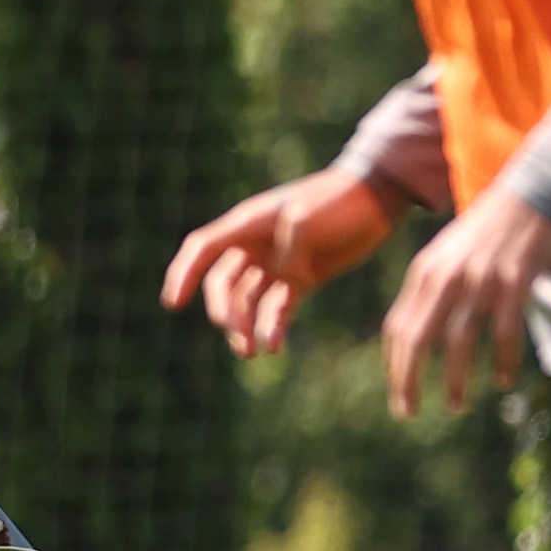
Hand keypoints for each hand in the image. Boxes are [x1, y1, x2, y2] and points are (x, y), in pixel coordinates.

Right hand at [160, 166, 395, 361]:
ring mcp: (276, 264)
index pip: (202, 248)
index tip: (172, 304)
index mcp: (248, 224)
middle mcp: (255, 246)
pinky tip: (274, 347)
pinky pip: (277, 309)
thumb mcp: (307, 214)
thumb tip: (286, 276)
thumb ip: (289, 246)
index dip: (182, 274)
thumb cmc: (338, 198)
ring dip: (244, 327)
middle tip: (236, 335)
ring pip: (247, 302)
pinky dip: (272, 328)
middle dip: (223, 311)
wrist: (379, 198)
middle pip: (221, 283)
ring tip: (252, 352)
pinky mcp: (301, 280)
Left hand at [378, 183, 550, 417]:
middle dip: (408, 380)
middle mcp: (445, 277)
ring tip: (454, 405)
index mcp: (424, 272)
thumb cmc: (487, 230)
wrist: (532, 191)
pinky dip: (501, 361)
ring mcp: (480, 280)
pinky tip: (501, 381)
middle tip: (407, 412)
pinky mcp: (514, 282)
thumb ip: (430, 288)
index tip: (398, 391)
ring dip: (454, 379)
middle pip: (418, 339)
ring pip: (458, 342)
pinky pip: (504, 333)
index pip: (398, 328)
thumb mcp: (446, 255)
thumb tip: (416, 333)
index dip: (395, 364)